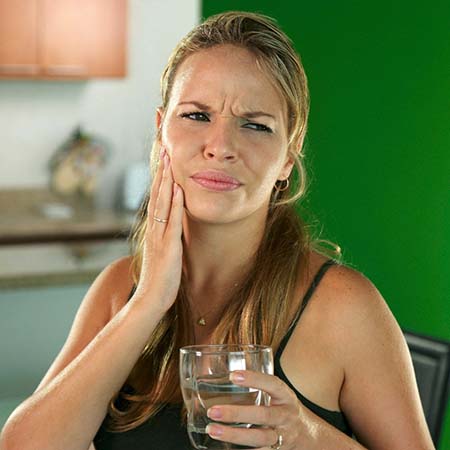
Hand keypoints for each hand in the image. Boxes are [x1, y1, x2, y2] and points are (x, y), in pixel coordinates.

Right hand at [133, 147, 184, 310]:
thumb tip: (173, 227)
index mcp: (154, 230)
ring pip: (161, 203)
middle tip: (163, 149)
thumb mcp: (163, 253)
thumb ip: (166, 238)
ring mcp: (159, 237)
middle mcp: (154, 229)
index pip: (156, 199)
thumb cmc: (159, 279)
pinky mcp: (168, 247)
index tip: (163, 160)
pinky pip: (171, 221)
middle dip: (161, 171)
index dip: (160, 179)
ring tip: (169, 160)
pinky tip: (177, 189)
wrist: (150, 299)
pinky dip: (174, 204)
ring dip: (165, 181)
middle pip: (156, 195)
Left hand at [205, 370, 305, 448]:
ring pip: (259, 438)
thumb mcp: (278, 393)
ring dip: (233, 435)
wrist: (308, 435)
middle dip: (236, 413)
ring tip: (212, 429)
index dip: (254, 379)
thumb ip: (259, 385)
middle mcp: (285, 416)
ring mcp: (283, 436)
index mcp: (285, 396)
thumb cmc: (284, 407)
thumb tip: (227, 374)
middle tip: (213, 411)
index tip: (232, 376)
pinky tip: (224, 448)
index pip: (272, 384)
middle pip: (263, 415)